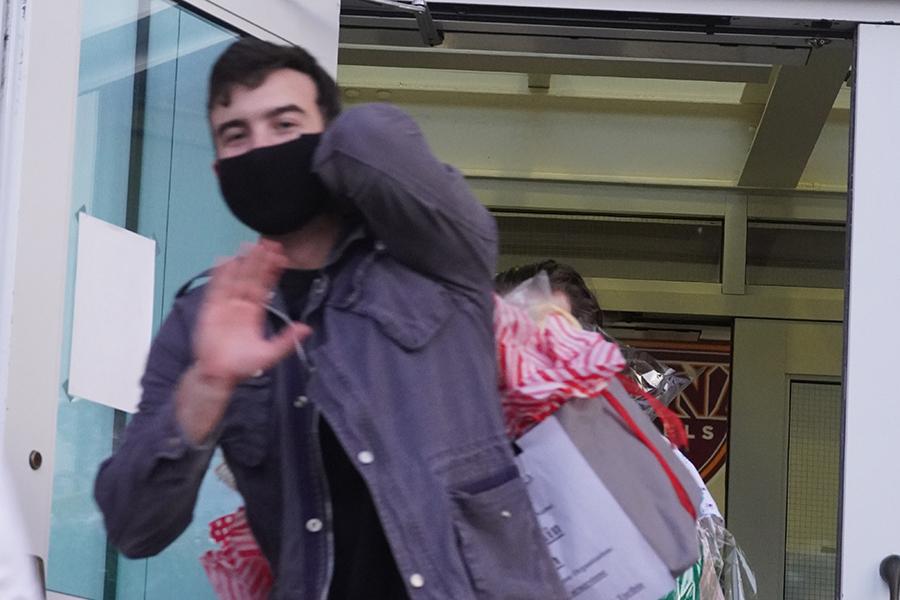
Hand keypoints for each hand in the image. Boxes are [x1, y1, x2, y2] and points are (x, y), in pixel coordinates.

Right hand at [194, 240, 309, 387]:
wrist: (219, 374)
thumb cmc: (243, 365)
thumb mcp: (269, 354)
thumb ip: (286, 340)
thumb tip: (307, 328)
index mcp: (256, 312)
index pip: (266, 287)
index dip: (272, 271)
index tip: (280, 256)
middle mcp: (242, 305)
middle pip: (252, 278)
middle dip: (259, 261)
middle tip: (268, 242)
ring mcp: (226, 305)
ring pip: (236, 279)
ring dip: (242, 263)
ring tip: (248, 245)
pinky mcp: (211, 309)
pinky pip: (217, 289)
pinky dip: (220, 276)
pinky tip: (225, 261)